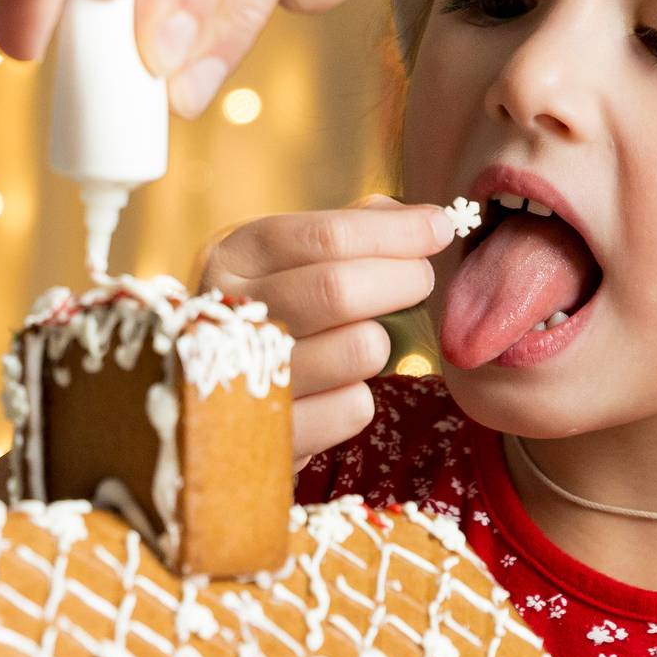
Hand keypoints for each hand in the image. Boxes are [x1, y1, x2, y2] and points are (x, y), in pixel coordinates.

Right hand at [201, 196, 455, 462]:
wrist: (217, 398)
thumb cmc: (277, 312)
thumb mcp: (294, 259)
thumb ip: (356, 228)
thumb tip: (429, 220)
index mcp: (235, 259)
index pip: (326, 236)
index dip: (395, 232)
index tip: (439, 229)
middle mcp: (231, 315)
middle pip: (339, 289)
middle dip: (402, 279)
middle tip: (418, 280)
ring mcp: (246, 380)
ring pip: (358, 349)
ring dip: (382, 342)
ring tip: (367, 337)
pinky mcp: (274, 437)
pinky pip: (354, 407)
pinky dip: (361, 394)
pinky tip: (338, 386)